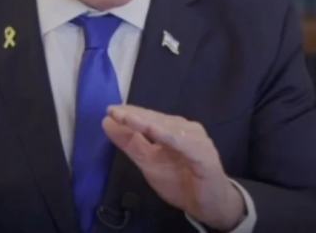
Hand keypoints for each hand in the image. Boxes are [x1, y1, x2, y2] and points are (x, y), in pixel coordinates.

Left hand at [103, 105, 245, 231]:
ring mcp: (196, 140)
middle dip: (134, 115)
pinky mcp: (204, 154)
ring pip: (168, 128)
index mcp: (172, 129)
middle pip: (156, 119)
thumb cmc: (180, 182)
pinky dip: (170, 137)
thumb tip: (107, 123)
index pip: (148, 117)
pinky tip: (155, 131)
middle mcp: (185, 130)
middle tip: (114, 111)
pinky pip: (186, 144)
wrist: (209, 205)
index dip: (129, 114)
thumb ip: (130, 144)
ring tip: (128, 117)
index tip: (110, 110)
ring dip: (147, 122)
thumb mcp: (148, 163)